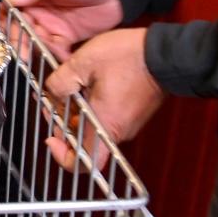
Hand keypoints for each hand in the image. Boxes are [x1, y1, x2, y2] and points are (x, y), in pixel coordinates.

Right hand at [6, 0, 124, 62]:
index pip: (9, 10)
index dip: (5, 23)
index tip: (7, 34)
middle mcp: (38, 11)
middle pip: (19, 31)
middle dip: (19, 43)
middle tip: (24, 54)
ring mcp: (51, 26)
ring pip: (35, 43)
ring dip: (37, 51)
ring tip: (45, 55)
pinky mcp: (65, 38)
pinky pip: (55, 51)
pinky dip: (55, 57)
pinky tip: (61, 58)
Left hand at [45, 28, 163, 170]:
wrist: (165, 52)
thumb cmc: (131, 57)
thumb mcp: (85, 62)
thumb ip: (61, 80)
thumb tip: (52, 91)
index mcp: (106, 125)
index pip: (84, 163)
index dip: (63, 157)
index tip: (52, 138)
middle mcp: (119, 131)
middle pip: (84, 141)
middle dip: (64, 123)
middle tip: (55, 100)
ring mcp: (128, 123)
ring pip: (95, 127)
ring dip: (78, 111)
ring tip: (70, 86)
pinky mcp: (133, 113)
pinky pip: (107, 117)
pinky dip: (93, 105)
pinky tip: (87, 82)